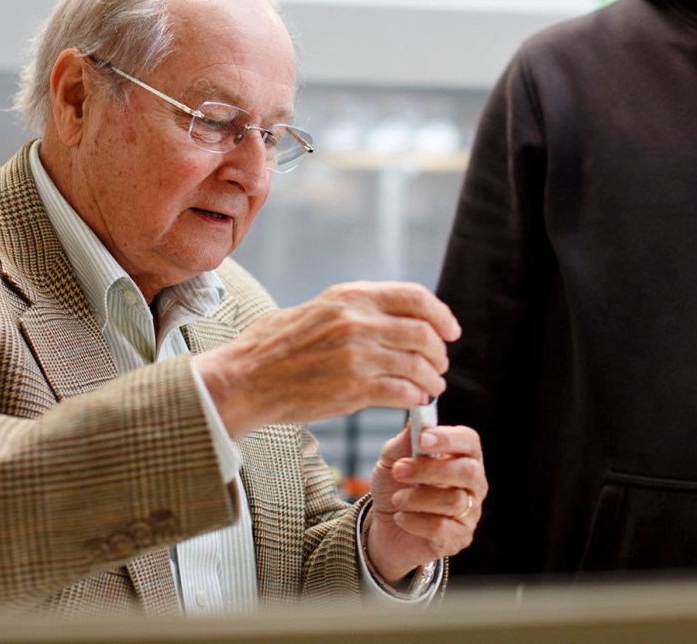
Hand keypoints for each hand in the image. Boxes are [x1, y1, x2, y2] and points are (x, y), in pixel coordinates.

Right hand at [194, 282, 458, 439]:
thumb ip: (356, 310)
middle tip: (439, 365)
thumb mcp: (318, 309)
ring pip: (418, 365)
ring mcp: (358, 355)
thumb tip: (395, 318)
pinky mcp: (355, 388)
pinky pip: (403, 392)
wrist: (246, 379)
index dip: (441, 315)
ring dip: (431, 379)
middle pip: (423, 334)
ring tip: (430, 387)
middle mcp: (358, 321)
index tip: (450, 331)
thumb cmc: (275, 346)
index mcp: (350, 297)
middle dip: (438, 352)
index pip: (415, 297)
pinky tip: (413, 401)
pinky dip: (415, 397)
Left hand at [365, 422, 485, 582]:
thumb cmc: (395, 485)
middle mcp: (473, 484)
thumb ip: (406, 440)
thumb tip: (418, 416)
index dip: (449, 439)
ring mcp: (469, 513)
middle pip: (469, 471)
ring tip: (397, 499)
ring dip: (417, 498)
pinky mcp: (458, 539)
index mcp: (462, 457)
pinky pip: (442, 529)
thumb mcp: (393, 459)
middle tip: (400, 470)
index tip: (422, 439)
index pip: (470, 441)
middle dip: (431, 469)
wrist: (383, 526)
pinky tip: (401, 518)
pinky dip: (415, 521)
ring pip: (453, 501)